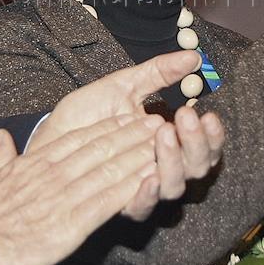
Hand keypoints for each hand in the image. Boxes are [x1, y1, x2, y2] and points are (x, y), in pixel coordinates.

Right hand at [0, 115, 164, 264]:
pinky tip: (150, 177)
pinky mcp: (73, 222)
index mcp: (35, 164)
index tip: (127, 117)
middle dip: (133, 134)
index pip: (79, 139)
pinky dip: (132, 186)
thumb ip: (0, 157)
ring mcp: (65, 196)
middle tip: (158, 123)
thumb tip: (4, 139)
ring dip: (140, 154)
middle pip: (101, 148)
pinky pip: (109, 199)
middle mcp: (54, 173)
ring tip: (163, 143)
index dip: (108, 127)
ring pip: (110, 168)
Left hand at [32, 51, 225, 216]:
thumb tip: (194, 56)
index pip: (204, 145)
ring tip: (163, 132)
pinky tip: (148, 176)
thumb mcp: (125, 85)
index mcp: (169, 142)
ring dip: (174, 161)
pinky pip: (141, 208)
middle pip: (197, 167)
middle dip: (196, 143)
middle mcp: (161, 167)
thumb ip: (159, 72)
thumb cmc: (88, 113)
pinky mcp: (118, 203)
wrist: (50, 134)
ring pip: (175, 187)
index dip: (212, 134)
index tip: (207, 113)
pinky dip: (148, 194)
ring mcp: (141, 186)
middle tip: (184, 116)